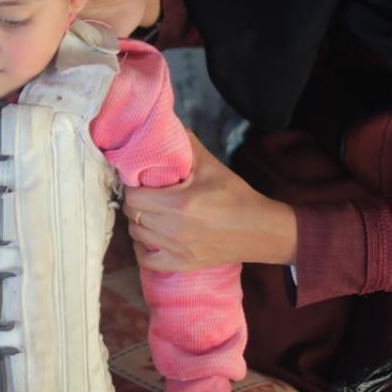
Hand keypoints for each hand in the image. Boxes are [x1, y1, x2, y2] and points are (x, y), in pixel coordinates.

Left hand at [126, 131, 296, 271]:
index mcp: (178, 203)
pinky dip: (143, 249)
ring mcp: (176, 250)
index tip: (140, 181)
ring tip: (150, 213)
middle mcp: (173, 229)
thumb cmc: (236, 196)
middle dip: (135, 201)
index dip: (132, 186)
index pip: (132, 196)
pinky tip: (150, 238)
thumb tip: (168, 126)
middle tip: (146, 194)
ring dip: (139, 222)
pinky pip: (147, 261)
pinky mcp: (182, 264)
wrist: (260, 230)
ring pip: (136, 234)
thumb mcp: (212, 166)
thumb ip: (187, 145)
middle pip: (132, 214)